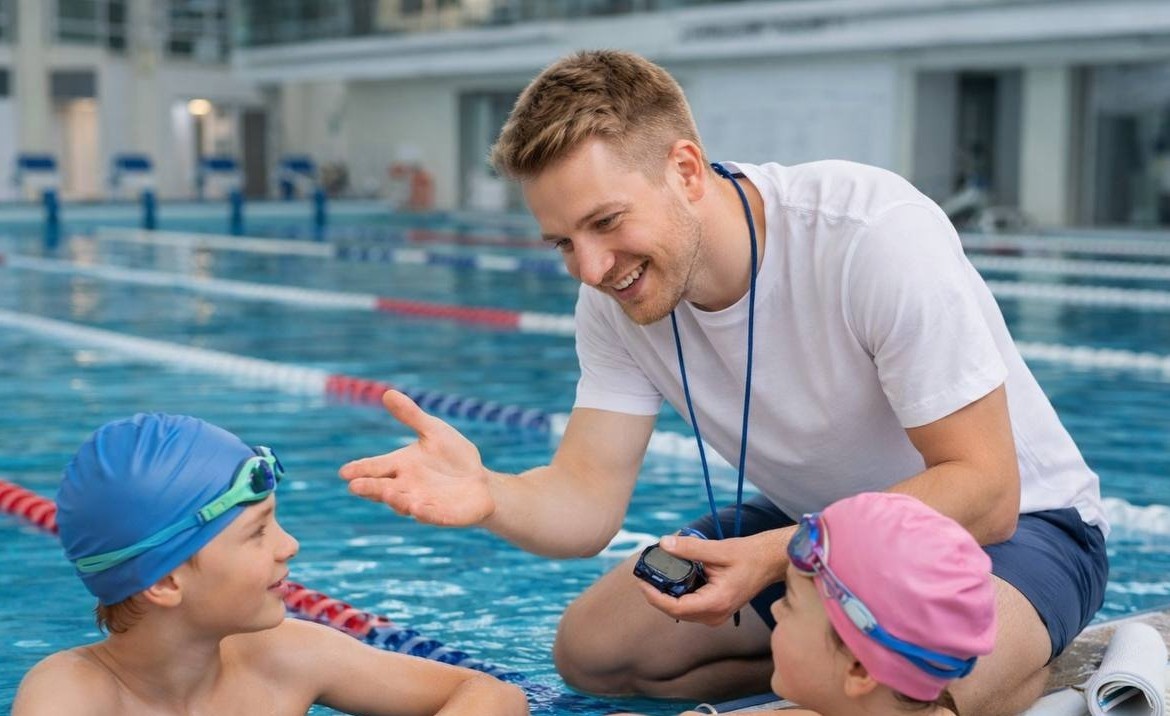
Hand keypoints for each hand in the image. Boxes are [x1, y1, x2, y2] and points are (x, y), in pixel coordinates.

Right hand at [339, 390, 494, 525]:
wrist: (480, 482)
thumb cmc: (452, 456)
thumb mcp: (433, 431)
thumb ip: (411, 415)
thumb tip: (387, 392)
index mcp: (400, 465)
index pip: (375, 467)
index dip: (360, 469)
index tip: (344, 471)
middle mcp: (406, 487)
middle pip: (383, 488)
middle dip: (370, 488)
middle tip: (354, 486)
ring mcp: (423, 503)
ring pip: (404, 503)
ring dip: (394, 499)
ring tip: (385, 492)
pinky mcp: (443, 515)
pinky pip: (432, 515)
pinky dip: (425, 513)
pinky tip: (417, 510)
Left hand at [634, 531, 787, 625]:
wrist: (769, 562)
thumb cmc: (749, 556)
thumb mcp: (718, 549)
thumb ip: (690, 548)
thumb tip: (663, 544)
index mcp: (716, 603)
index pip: (675, 608)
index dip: (654, 596)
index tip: (641, 580)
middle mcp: (714, 615)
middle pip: (674, 611)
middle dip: (656, 593)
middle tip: (644, 573)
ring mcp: (715, 616)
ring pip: (680, 610)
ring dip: (666, 594)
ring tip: (654, 573)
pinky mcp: (714, 610)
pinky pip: (689, 606)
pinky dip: (677, 593)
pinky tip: (672, 577)